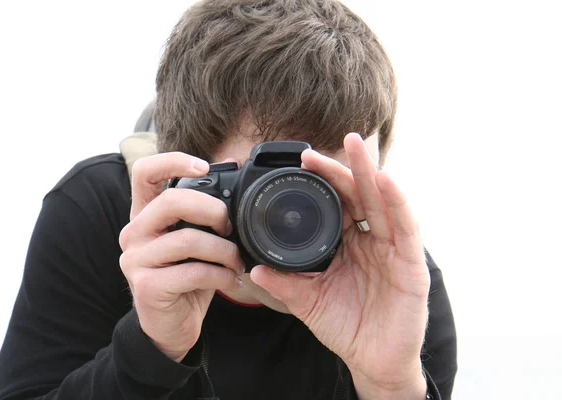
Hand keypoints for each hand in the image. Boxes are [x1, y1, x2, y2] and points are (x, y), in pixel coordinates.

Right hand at [119, 153, 244, 361]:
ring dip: (224, 251)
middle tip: (229, 228)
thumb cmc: (186, 277)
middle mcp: (133, 232)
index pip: (144, 172)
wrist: (171, 326)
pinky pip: (194, 272)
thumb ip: (203, 211)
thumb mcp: (194, 240)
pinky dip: (221, 275)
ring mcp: (135, 260)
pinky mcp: (146, 286)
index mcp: (144, 214)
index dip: (172, 161)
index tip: (204, 166)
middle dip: (212, 211)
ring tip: (236, 261)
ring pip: (188, 240)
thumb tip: (232, 170)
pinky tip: (230, 280)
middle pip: (170, 202)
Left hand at [250, 133, 429, 398]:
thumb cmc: (345, 326)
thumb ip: (284, 285)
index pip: (337, 204)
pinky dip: (397, 203)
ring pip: (382, 203)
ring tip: (356, 145)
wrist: (372, 361)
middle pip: (359, 196)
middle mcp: (370, 241)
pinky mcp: (411, 265)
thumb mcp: (308, 302)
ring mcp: (392, 250)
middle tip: (330, 141)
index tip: (303, 160)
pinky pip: (405, 229)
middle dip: (345, 167)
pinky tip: (386, 181)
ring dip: (370, 172)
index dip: (323, 181)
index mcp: (347, 245)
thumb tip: (251, 269)